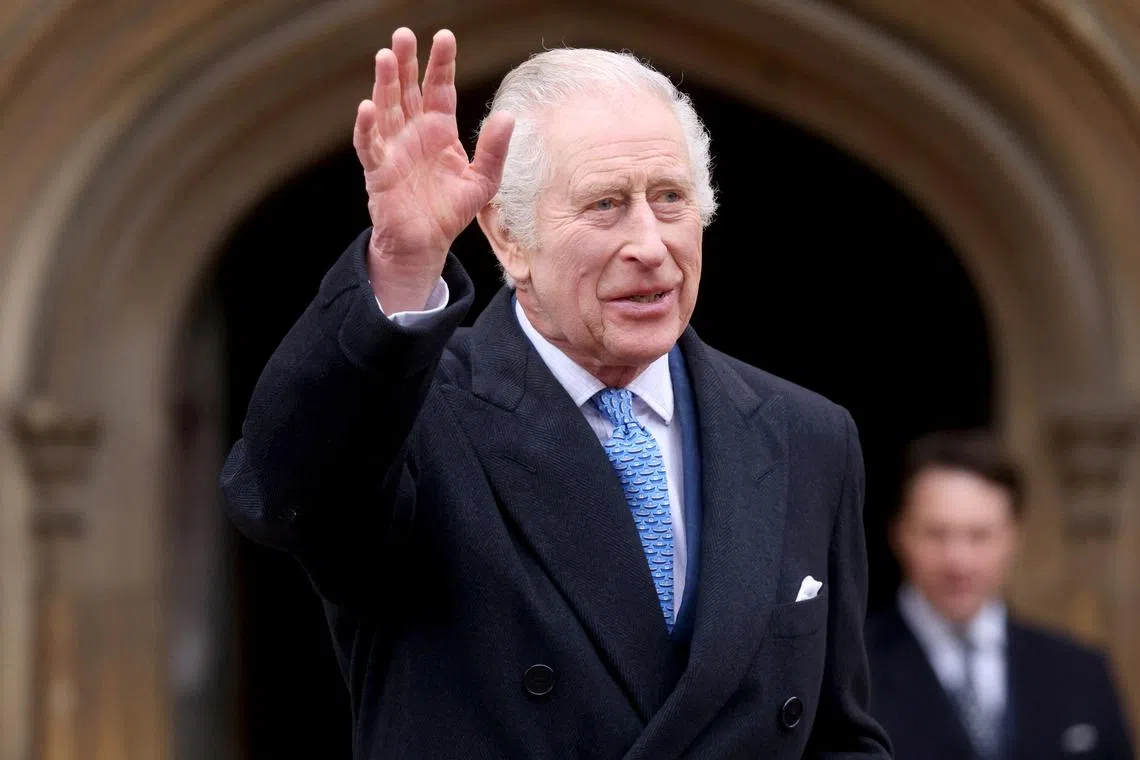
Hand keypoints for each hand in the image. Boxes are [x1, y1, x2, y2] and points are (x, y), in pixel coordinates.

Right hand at [353, 28, 513, 311]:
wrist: (426, 243)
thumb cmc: (451, 210)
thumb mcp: (483, 181)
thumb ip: (494, 150)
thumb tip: (508, 116)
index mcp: (439, 130)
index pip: (439, 89)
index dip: (441, 64)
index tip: (444, 37)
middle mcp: (414, 133)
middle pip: (408, 90)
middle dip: (407, 62)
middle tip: (403, 34)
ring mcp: (393, 149)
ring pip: (386, 109)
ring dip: (385, 84)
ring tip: (386, 56)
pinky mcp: (378, 171)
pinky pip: (369, 145)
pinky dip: (366, 127)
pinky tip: (367, 106)